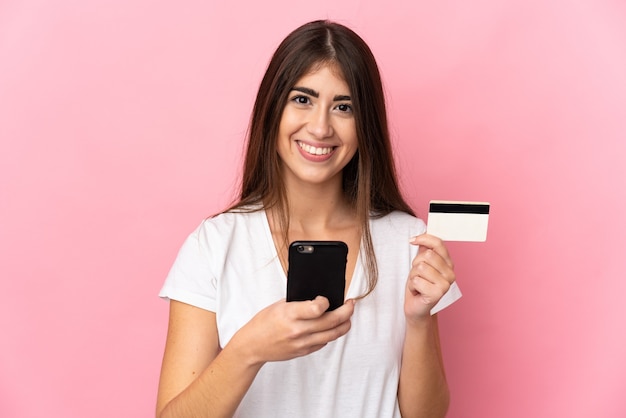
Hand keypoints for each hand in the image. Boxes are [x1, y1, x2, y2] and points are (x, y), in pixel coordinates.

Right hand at [229, 296, 354, 364]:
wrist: (252, 346)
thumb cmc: (263, 323)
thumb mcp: (279, 305)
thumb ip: (299, 302)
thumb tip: (319, 297)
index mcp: (290, 314)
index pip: (318, 308)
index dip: (326, 301)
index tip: (326, 298)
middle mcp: (298, 330)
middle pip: (331, 321)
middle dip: (346, 311)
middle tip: (350, 304)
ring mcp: (302, 343)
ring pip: (332, 334)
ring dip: (344, 324)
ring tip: (348, 316)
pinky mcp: (303, 351)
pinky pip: (324, 342)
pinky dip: (331, 334)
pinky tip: (332, 327)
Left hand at [405, 234, 455, 322]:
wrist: (417, 307)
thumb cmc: (419, 285)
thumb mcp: (421, 263)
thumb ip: (424, 249)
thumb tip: (422, 236)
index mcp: (448, 264)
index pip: (438, 243)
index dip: (423, 238)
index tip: (412, 240)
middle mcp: (450, 273)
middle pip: (427, 255)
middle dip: (416, 264)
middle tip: (418, 275)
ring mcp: (446, 284)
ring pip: (420, 267)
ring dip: (413, 276)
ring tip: (418, 283)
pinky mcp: (437, 294)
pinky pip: (416, 280)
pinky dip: (412, 286)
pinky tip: (417, 292)